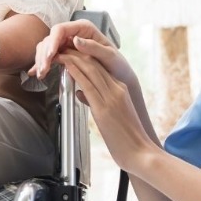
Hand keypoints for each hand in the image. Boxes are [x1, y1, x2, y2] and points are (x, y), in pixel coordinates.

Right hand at [32, 19, 135, 85]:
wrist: (119, 75)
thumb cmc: (117, 63)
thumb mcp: (109, 55)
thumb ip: (93, 47)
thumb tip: (75, 40)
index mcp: (83, 28)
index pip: (60, 29)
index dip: (52, 42)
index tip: (50, 56)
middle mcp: (73, 33)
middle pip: (50, 39)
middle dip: (44, 54)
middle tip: (43, 70)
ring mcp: (67, 43)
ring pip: (46, 47)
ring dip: (41, 60)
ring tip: (40, 74)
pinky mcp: (64, 53)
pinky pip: (48, 56)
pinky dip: (41, 63)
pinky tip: (34, 72)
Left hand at [58, 45, 156, 169]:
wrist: (140, 153)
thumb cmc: (128, 141)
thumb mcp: (112, 117)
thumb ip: (97, 103)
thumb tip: (82, 94)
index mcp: (121, 90)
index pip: (100, 67)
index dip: (84, 57)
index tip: (72, 52)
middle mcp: (117, 90)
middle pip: (94, 64)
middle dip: (76, 53)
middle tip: (62, 46)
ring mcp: (111, 97)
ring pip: (89, 69)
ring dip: (72, 58)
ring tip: (59, 51)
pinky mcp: (103, 108)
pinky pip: (87, 84)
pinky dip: (75, 71)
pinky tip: (66, 65)